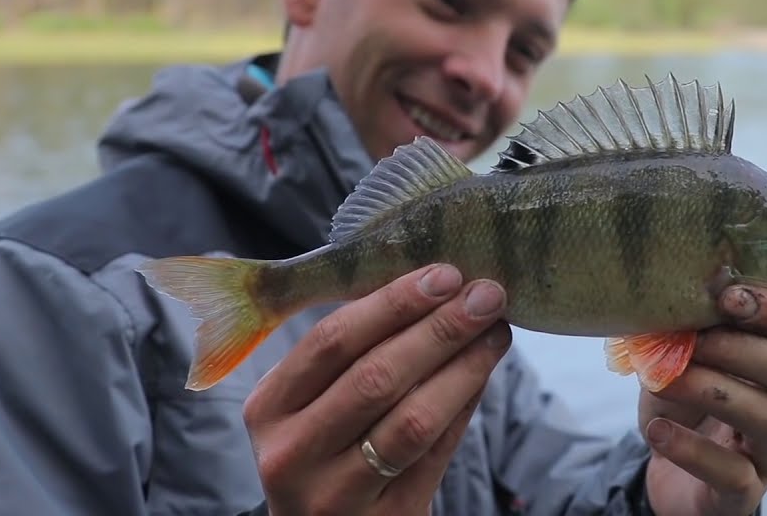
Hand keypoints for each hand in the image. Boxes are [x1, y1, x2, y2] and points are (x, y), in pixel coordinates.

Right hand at [241, 263, 511, 515]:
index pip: (332, 341)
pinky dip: (465, 408)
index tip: (443, 274)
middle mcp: (292, 453)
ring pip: (413, 419)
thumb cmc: (325, 452)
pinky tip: (484, 375)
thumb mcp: (311, 407)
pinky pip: (436, 454)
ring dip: (464, 367)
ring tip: (497, 332)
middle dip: (439, 328)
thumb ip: (351, 356)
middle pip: (375, 376)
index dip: (392, 303)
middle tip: (486, 295)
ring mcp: (335, 493)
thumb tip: (432, 286)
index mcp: (269, 408)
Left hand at [638, 287, 766, 515]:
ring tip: (665, 380)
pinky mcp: (744, 492)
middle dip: (746, 349)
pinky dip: (692, 449)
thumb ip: (687, 325)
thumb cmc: (681, 393)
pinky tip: (658, 431)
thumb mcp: (680, 351)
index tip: (728, 296)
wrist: (663, 457)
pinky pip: (734, 473)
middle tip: (692, 342)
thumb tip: (673, 295)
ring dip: (716, 392)